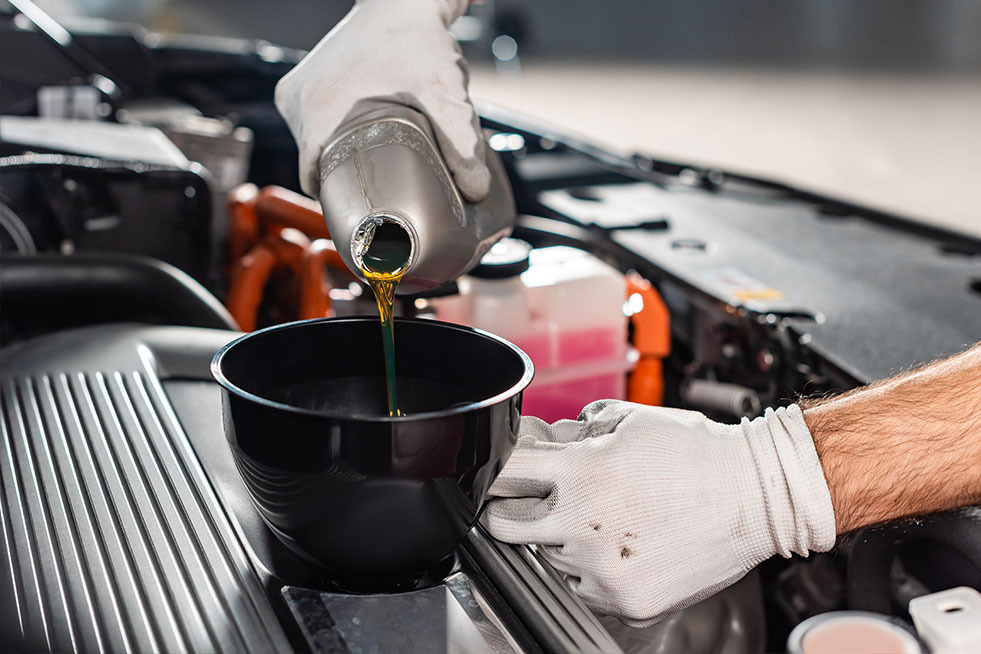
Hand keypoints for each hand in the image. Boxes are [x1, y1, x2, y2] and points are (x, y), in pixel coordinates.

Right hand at [274, 0, 489, 201]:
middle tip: (381, 189)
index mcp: (315, 109)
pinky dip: (335, 138)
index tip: (366, 211)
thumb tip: (475, 189)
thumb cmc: (415, 38)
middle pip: (316, 165)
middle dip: (347, 179)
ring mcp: (295, 93)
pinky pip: (313, 129)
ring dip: (341, 158)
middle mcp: (296, 101)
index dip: (341, 200)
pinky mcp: (300, 86)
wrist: (401, 1)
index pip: (316, 179)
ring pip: (315, 148)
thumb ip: (462, 142)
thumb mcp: (443, 91)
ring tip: (372, 164)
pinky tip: (360, 143)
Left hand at [484, 400, 835, 625]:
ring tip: (604, 522)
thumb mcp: (629, 420)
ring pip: (549, 559)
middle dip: (509, 513)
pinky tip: (623, 548)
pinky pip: (585, 587)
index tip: (490, 477)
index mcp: (581, 472)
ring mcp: (602, 568)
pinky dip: (592, 571)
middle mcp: (583, 523)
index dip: (493, 474)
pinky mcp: (625, 600)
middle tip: (530, 506)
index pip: (505, 475)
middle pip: (506, 526)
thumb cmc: (697, 454)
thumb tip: (549, 438)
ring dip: (561, 542)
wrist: (757, 496)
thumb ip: (580, 430)